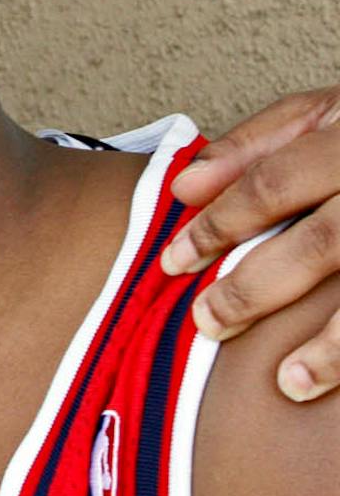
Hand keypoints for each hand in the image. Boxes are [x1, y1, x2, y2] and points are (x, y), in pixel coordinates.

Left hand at [163, 84, 339, 400]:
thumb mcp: (325, 113)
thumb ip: (253, 144)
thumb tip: (182, 188)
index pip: (273, 184)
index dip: (218, 225)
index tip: (172, 262)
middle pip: (323, 242)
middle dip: (257, 288)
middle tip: (207, 323)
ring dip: (333, 346)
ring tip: (287, 383)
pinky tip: (331, 379)